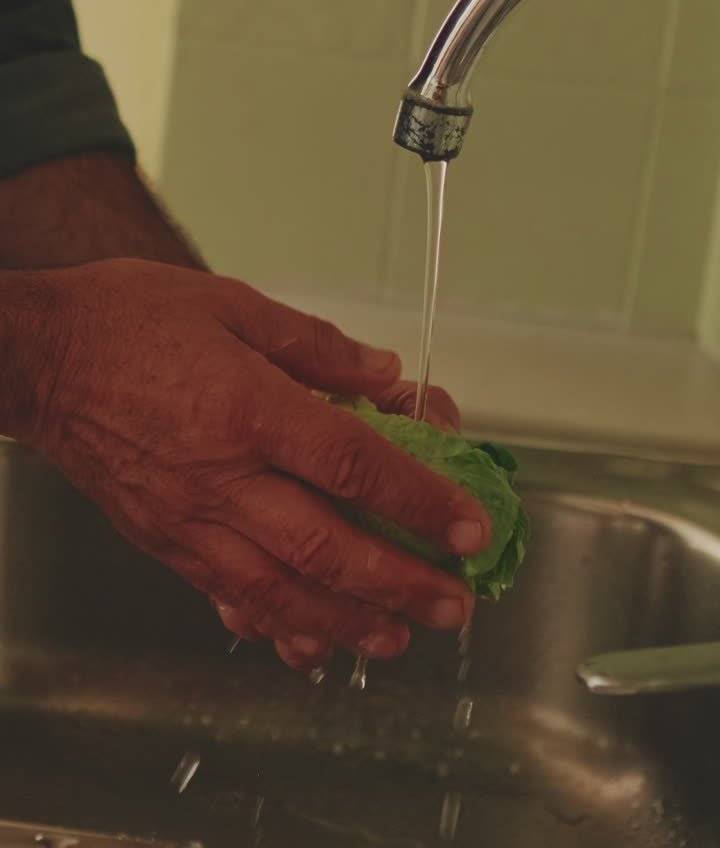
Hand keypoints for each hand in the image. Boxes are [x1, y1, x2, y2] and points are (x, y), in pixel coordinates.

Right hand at [6, 259, 486, 668]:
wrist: (35, 357)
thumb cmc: (125, 320)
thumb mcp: (229, 304)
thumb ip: (314, 345)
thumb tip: (383, 375)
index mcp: (246, 407)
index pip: (354, 463)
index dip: (420, 500)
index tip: (468, 527)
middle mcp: (221, 475)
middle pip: (326, 545)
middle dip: (400, 582)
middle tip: (454, 604)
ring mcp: (188, 516)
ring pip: (278, 588)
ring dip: (347, 619)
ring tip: (398, 637)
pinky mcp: (161, 539)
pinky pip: (225, 594)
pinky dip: (273, 624)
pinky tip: (307, 640)